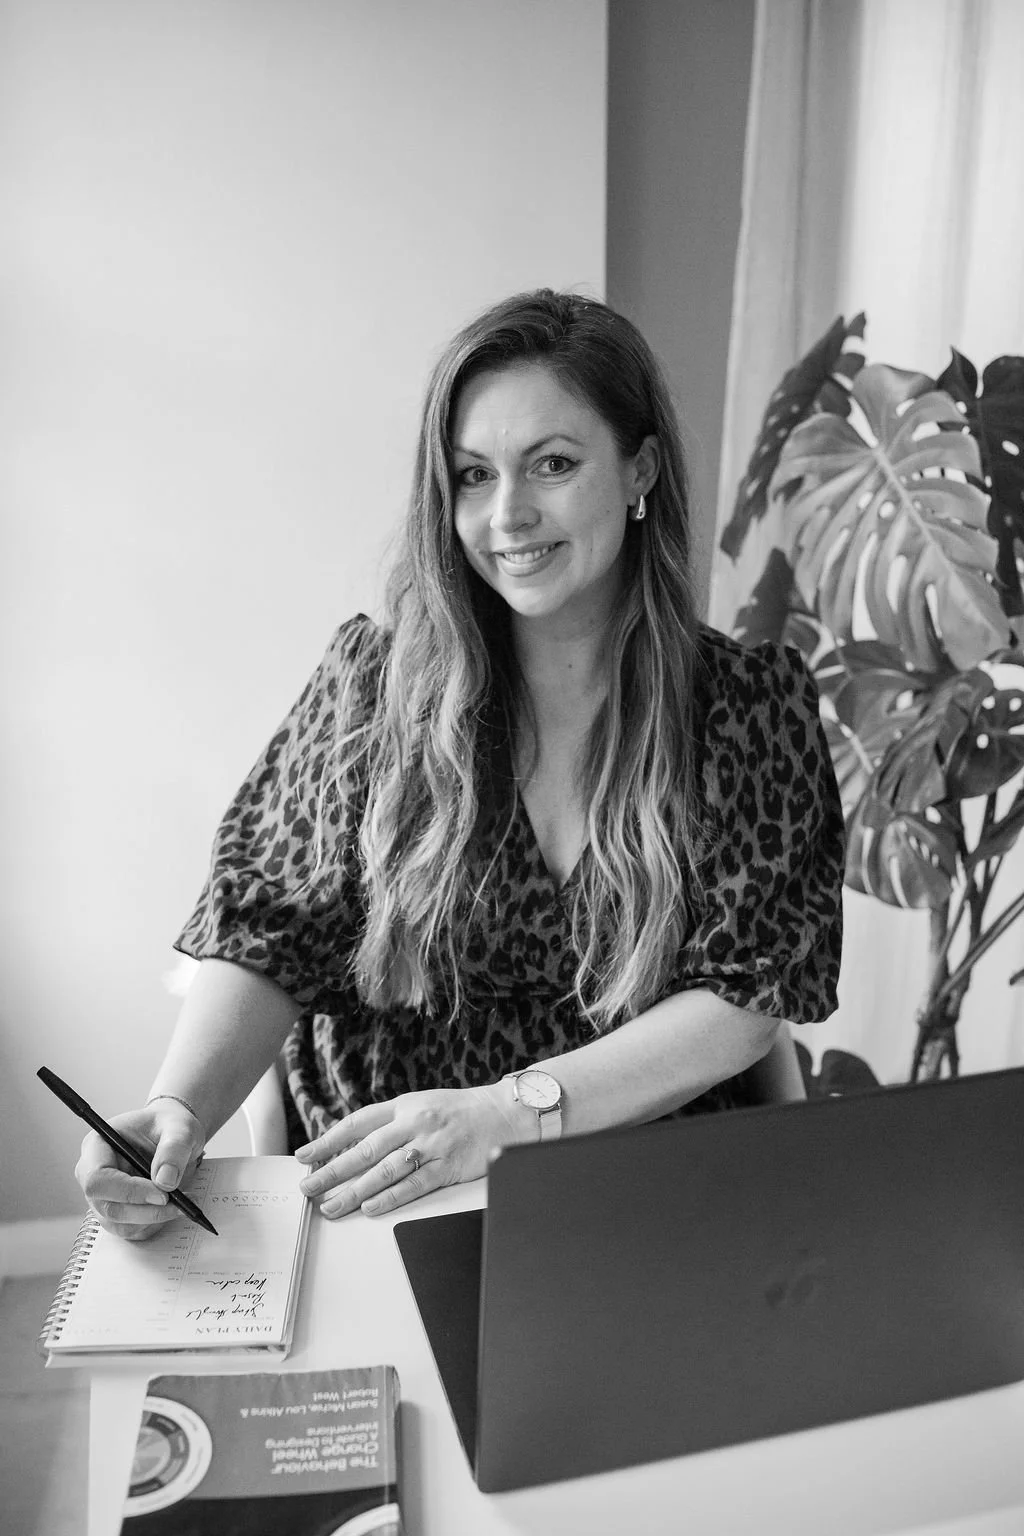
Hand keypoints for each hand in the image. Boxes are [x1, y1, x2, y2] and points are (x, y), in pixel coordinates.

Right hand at [75, 1102, 204, 1241]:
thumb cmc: (169, 1125)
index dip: (128, 1191)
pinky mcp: (118, 1213)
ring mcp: (103, 1197)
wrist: (174, 1136)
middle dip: (145, 1211)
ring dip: (153, 1220)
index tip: (163, 1194)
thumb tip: (165, 1181)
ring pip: (119, 1224)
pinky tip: (173, 1207)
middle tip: (179, 1204)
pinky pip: (131, 1230)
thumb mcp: (179, 1127)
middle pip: (107, 1207)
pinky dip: (154, 1225)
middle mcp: (92, 1174)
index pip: (98, 1179)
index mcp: (97, 1146)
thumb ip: (174, 1148)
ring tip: (182, 1202)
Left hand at [294, 1084, 528, 1218]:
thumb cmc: (457, 1112)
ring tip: (332, 1206)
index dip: (328, 1141)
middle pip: (365, 1150)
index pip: (356, 1124)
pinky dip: (390, 1197)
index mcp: (402, 1105)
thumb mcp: (420, 1104)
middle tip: (308, 1188)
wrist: (502, 1114)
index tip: (304, 1156)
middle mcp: (413, 1123)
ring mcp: (430, 1145)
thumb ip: (390, 1122)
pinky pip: (413, 1184)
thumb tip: (351, 1147)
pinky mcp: (447, 1166)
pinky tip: (370, 1207)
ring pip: (384, 1171)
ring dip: (355, 1191)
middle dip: (332, 1171)